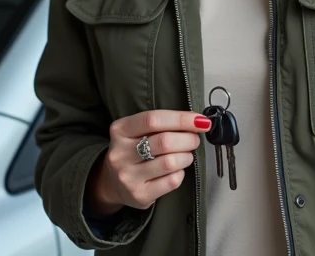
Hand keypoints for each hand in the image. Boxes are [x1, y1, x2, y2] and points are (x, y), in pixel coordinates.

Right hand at [86, 110, 210, 215]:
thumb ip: (162, 124)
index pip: (153, 120)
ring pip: (170, 162)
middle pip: (165, 141)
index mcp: (120, 130)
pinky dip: (181, 173)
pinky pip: (172, 181)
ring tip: (186, 155)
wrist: (113, 184)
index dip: (181, 118)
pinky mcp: (139, 195)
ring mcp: (128, 177)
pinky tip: (177, 170)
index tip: (201, 120)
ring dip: (186, 156)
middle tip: (194, 140)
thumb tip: (198, 121)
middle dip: (188, 139)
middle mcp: (120, 154)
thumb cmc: (134, 151)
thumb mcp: (137, 131)